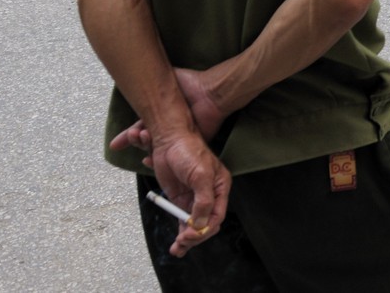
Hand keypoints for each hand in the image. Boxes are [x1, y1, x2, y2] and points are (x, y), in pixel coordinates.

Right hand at [110, 67, 229, 158]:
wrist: (210, 93)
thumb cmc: (193, 84)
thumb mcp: (167, 79)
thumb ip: (152, 81)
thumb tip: (137, 77)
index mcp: (163, 113)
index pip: (141, 126)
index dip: (127, 135)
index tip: (115, 144)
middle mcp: (169, 126)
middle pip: (145, 139)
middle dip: (133, 140)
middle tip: (129, 137)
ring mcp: (178, 136)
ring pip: (155, 148)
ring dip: (143, 146)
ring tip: (140, 137)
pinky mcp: (188, 145)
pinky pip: (170, 156)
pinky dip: (157, 160)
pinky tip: (148, 158)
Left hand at [140, 128, 230, 256]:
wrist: (169, 140)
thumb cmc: (189, 151)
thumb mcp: (200, 174)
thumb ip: (203, 200)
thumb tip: (200, 223)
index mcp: (220, 187)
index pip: (218, 214)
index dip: (206, 227)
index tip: (191, 234)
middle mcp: (209, 194)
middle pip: (207, 222)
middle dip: (196, 235)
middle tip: (183, 242)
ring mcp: (194, 198)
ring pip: (195, 224)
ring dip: (187, 239)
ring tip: (178, 249)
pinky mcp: (181, 199)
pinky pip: (183, 220)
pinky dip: (180, 232)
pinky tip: (177, 244)